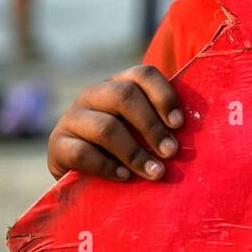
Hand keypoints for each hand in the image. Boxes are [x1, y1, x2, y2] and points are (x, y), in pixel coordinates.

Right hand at [47, 65, 183, 181]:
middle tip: (171, 152)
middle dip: (152, 126)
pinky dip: (108, 166)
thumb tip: (194, 136)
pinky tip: (124, 177)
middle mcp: (94, 94)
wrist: (81, 175)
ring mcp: (72, 118)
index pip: (143, 74)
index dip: (164, 95)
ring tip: (154, 172)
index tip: (179, 124)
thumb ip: (161, 125)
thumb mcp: (141, 132)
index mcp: (119, 84)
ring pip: (106, 127)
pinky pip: (83, 153)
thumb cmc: (124, 150)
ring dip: (135, 152)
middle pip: (124, 96)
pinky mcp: (57, 144)